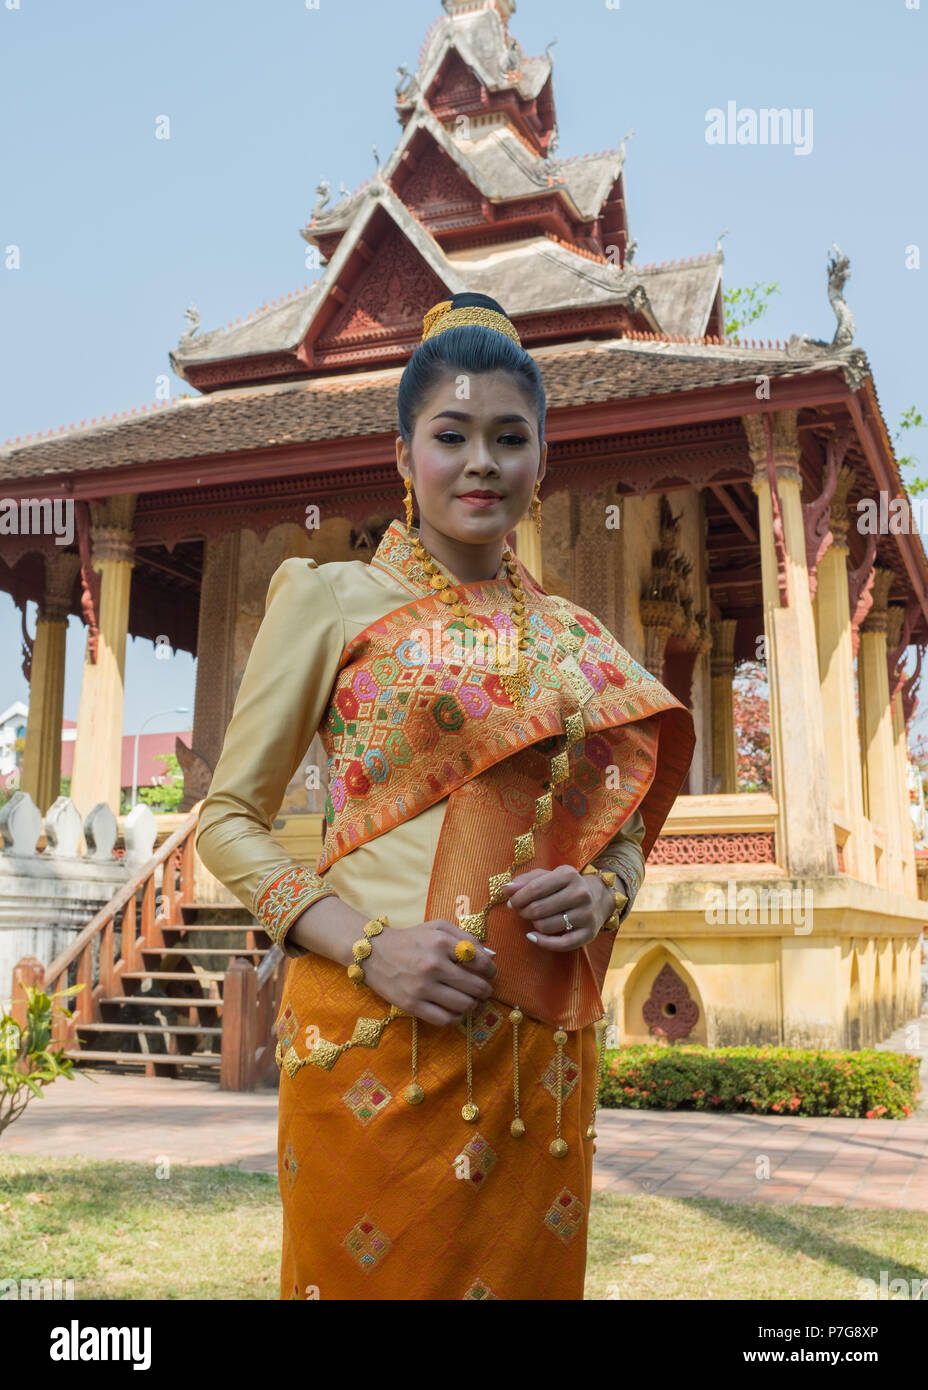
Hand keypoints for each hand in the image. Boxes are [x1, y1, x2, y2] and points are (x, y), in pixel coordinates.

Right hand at [362, 918, 497, 1027]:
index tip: (490, 973)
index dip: (491, 970)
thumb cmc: (411, 939)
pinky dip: (456, 1018)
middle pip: (475, 987)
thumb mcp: (438, 927)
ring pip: (463, 1005)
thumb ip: (465, 937)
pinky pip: (445, 1019)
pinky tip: (455, 1010)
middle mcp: (433, 965)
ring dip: (473, 1004)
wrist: (374, 953)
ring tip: (470, 1000)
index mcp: (441, 942)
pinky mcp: (412, 1005)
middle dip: (485, 990)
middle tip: (483, 990)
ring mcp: (422, 987)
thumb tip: (489, 957)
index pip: (481, 962)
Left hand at [502, 866, 612, 951]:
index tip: (512, 902)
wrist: (599, 898)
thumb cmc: (565, 886)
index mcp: (568, 875)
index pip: (535, 888)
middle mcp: (580, 893)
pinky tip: (533, 936)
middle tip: (523, 911)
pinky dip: (542, 942)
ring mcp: (586, 914)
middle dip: (524, 912)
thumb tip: (505, 889)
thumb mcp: (548, 876)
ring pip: (546, 926)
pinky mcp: (588, 934)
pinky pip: (560, 944)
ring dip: (534, 925)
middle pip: (538, 909)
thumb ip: (525, 880)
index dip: (518, 898)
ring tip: (535, 919)